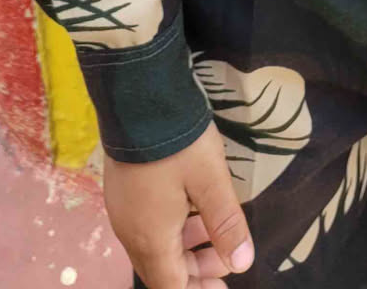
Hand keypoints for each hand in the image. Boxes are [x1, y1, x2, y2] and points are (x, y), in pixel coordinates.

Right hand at [103, 124, 253, 286]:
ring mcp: (123, 211)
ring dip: (185, 249)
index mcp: (151, 238)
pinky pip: (146, 227)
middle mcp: (131, 232)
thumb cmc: (178, 142)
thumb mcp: (210, 180)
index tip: (223, 286)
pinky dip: (171, 230)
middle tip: (227, 260)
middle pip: (161, 270)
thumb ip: (226, 223)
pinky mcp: (123, 191)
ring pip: (154, 247)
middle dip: (195, 272)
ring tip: (215, 233)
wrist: (138, 97)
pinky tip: (190, 210)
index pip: (171, 286)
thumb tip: (243, 262)